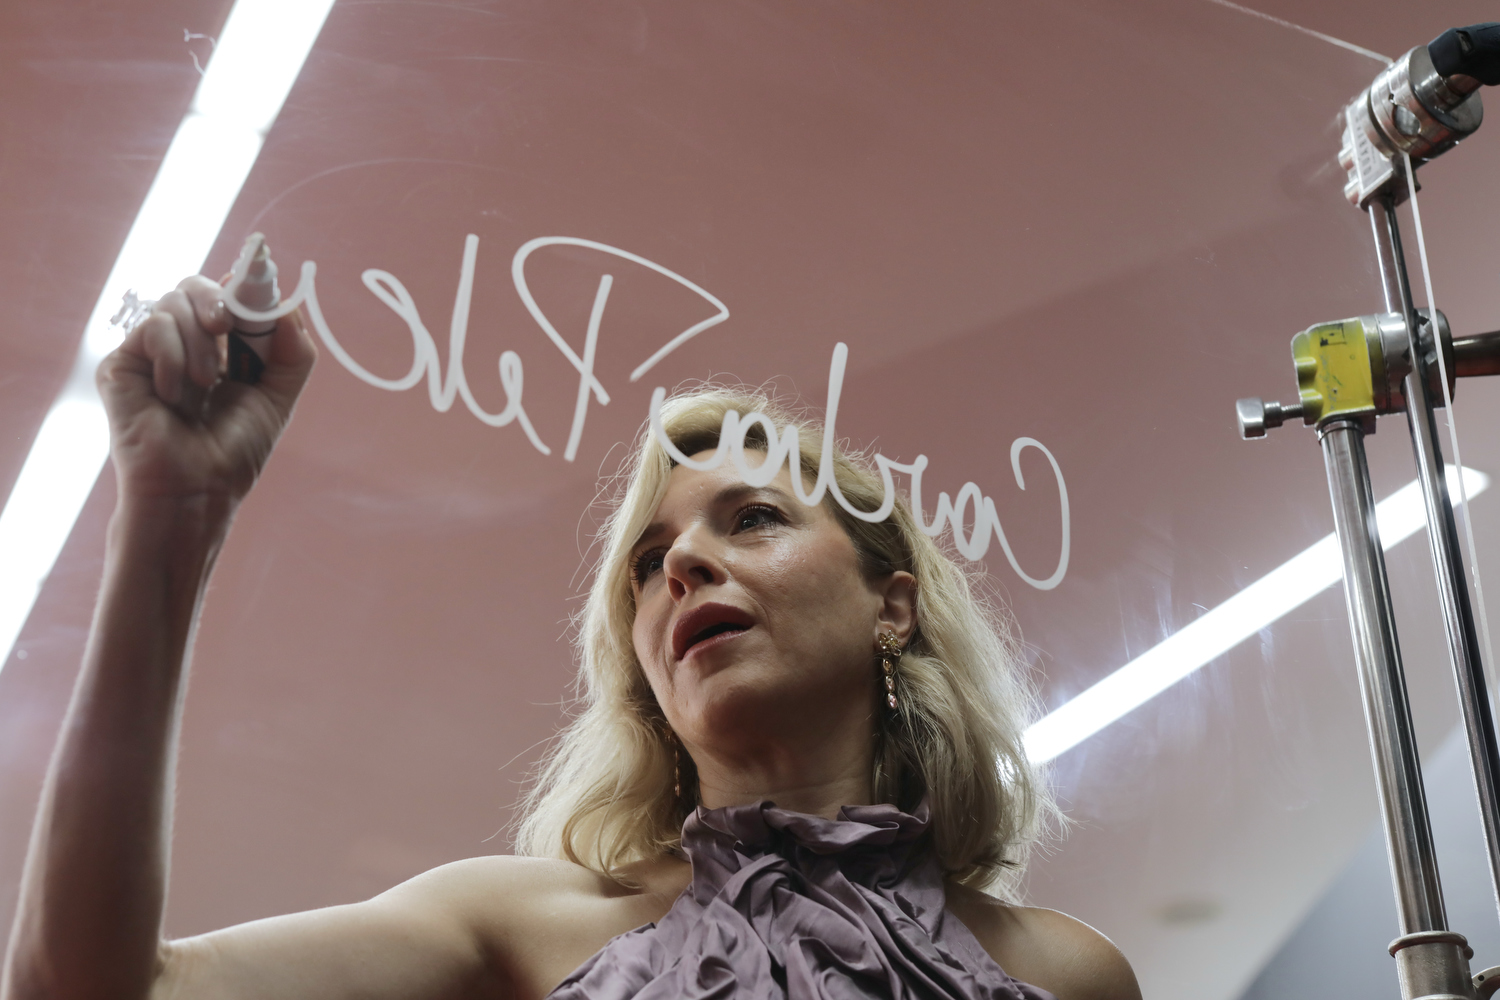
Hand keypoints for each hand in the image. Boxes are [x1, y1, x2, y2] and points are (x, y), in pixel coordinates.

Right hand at [97, 274, 316, 508]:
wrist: (197, 489)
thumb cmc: (234, 450)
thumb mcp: (278, 397)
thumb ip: (292, 353)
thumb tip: (289, 307)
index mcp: (220, 349)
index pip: (228, 297)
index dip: (244, 285)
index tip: (257, 280)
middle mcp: (182, 345)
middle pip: (194, 286)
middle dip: (217, 297)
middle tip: (226, 323)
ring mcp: (150, 354)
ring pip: (173, 303)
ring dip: (198, 342)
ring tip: (204, 383)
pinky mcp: (121, 365)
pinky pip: (152, 328)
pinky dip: (172, 356)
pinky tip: (174, 394)